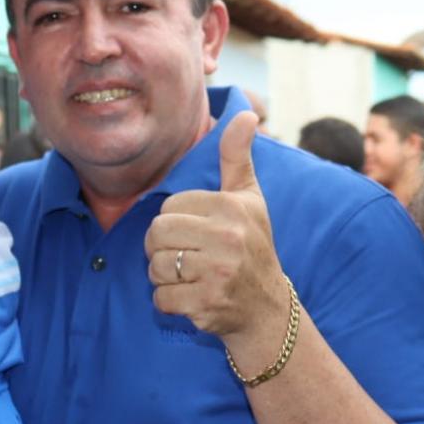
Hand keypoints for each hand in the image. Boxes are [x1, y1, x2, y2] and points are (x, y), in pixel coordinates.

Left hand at [144, 111, 282, 337]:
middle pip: (157, 235)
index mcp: (231, 208)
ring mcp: (218, 274)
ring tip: (191, 277)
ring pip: (156, 267)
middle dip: (163, 249)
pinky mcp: (206, 304)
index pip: (169, 208)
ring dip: (165, 277)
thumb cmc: (253, 246)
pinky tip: (192, 297)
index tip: (196, 233)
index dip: (175, 222)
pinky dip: (169, 302)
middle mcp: (227, 239)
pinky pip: (161, 298)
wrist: (267, 309)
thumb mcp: (250, 199)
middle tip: (187, 258)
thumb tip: (245, 113)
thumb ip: (238, 157)